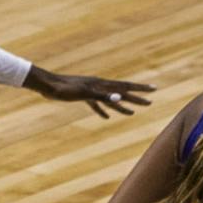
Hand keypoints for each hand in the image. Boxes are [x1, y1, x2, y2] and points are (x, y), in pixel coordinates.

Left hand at [25, 66, 155, 118]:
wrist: (47, 85)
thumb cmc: (64, 89)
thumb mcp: (85, 93)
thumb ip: (102, 96)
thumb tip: (119, 98)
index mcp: (102, 85)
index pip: (126, 87)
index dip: (140, 89)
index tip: (154, 90)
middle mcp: (100, 86)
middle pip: (122, 92)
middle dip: (137, 97)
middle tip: (150, 101)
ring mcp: (92, 91)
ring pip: (112, 99)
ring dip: (123, 105)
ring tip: (132, 112)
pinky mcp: (83, 96)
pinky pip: (97, 105)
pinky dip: (103, 110)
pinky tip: (105, 117)